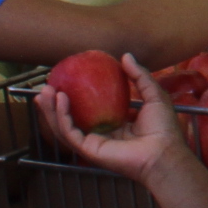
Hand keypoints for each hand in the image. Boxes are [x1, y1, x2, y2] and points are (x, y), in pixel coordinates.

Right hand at [35, 55, 182, 185]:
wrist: (164, 152)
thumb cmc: (163, 128)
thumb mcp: (153, 95)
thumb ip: (139, 76)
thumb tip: (125, 56)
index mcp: (114, 125)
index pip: (88, 111)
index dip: (74, 98)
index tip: (64, 82)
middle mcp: (101, 135)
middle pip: (70, 119)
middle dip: (54, 105)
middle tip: (45, 87)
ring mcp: (93, 143)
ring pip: (64, 127)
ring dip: (51, 110)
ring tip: (43, 92)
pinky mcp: (89, 149)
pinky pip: (70, 133)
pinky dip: (62, 117)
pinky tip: (59, 100)